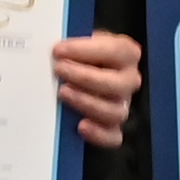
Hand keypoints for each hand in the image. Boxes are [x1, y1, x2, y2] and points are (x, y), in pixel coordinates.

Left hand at [52, 29, 142, 149]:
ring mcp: (122, 105)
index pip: (116, 50)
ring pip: (115, 111)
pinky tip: (80, 126)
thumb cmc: (79, 55)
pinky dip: (98, 134)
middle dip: (85, 77)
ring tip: (63, 93)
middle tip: (59, 70)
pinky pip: (113, 136)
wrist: (77, 73)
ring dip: (87, 102)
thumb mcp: (78, 43)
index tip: (59, 50)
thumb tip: (51, 45)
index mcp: (125, 53)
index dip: (86, 50)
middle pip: (117, 84)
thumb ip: (71, 42)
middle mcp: (128, 80)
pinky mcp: (112, 127)